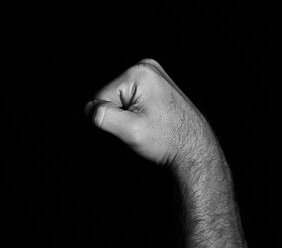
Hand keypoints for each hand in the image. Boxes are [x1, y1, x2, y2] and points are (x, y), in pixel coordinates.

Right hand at [85, 60, 217, 169]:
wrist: (193, 146)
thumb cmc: (168, 139)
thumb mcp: (131, 130)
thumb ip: (104, 117)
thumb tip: (89, 109)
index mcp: (139, 73)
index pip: (100, 96)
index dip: (110, 117)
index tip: (131, 126)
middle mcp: (145, 67)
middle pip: (108, 95)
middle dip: (118, 115)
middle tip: (139, 126)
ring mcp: (151, 74)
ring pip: (117, 99)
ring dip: (125, 115)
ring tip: (146, 123)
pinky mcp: (153, 83)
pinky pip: (128, 99)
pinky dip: (133, 112)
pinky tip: (148, 119)